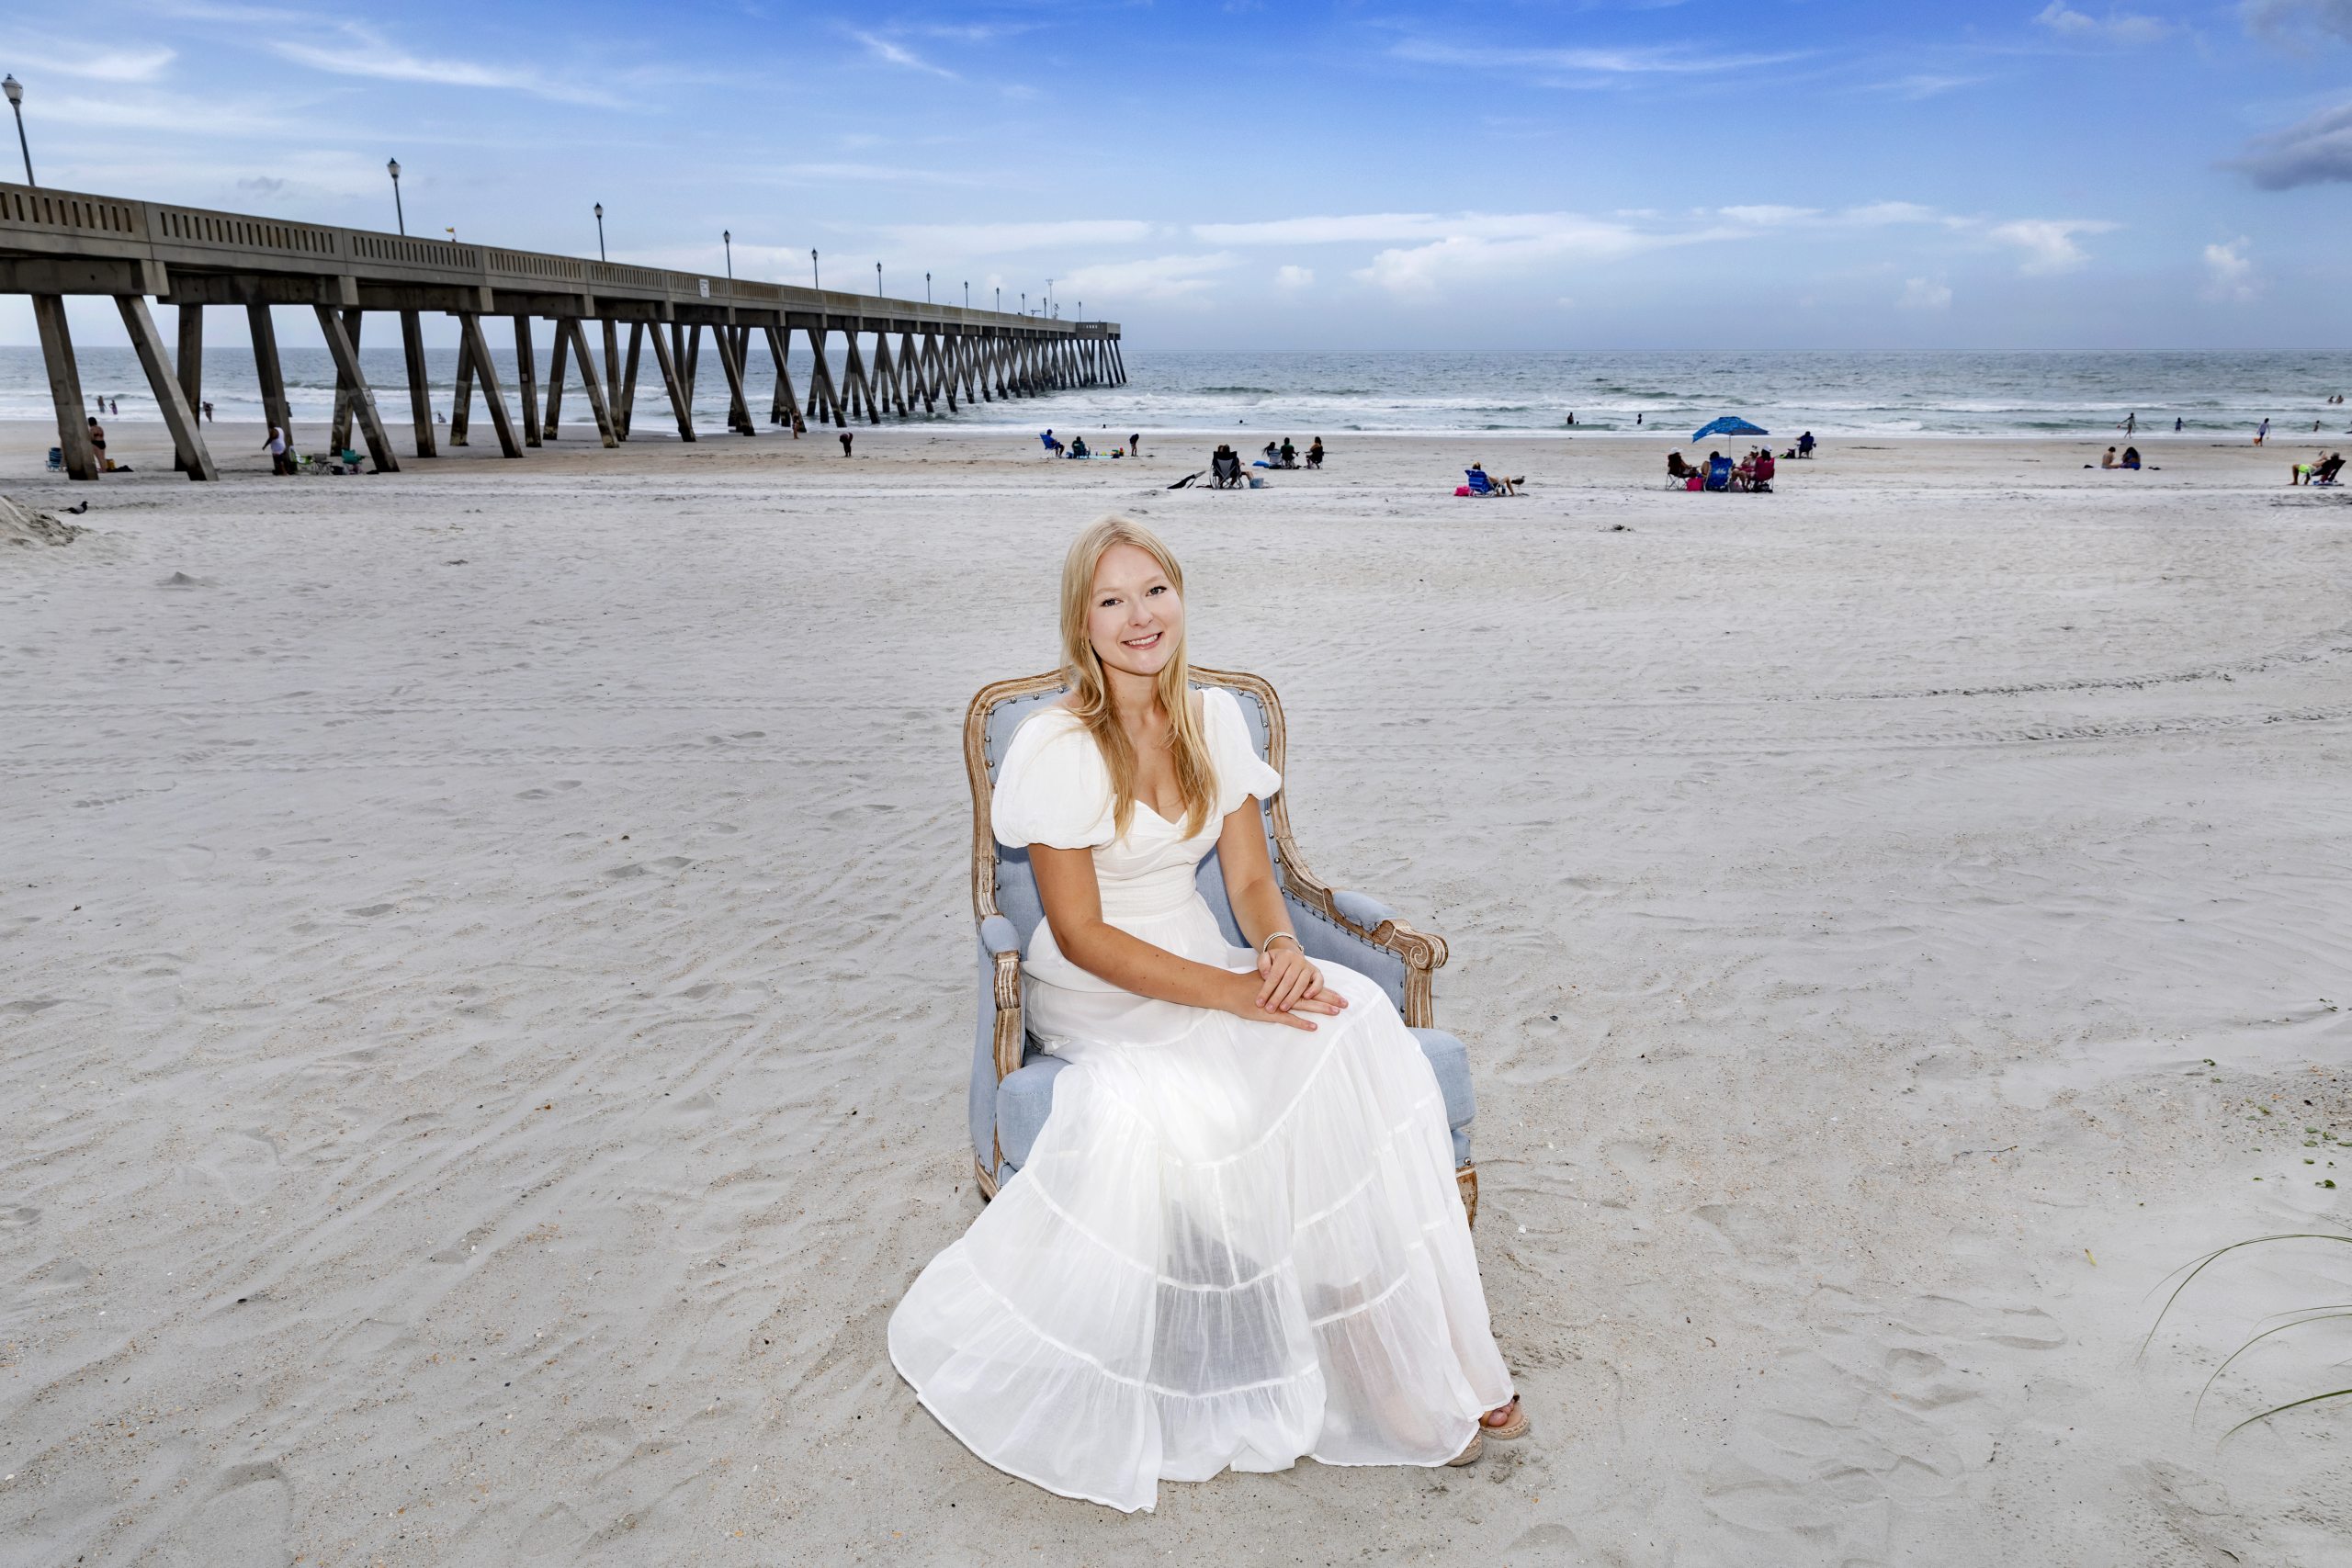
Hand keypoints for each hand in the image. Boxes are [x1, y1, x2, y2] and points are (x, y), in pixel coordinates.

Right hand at [1219, 968, 1344, 1031]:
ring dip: (1320, 1008)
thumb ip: (1281, 982)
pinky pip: (1289, 1019)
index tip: (1341, 996)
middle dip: (1330, 999)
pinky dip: (1302, 1023)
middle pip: (1312, 995)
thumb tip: (1293, 984)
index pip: (1309, 986)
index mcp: (1286, 982)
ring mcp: (1278, 1002)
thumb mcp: (1266, 978)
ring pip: (1304, 1005)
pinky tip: (1314, 1026)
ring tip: (1335, 1012)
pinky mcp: (1270, 1013)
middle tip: (1346, 1004)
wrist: (1230, 989)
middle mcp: (1285, 990)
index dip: (1326, 991)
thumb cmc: (1247, 984)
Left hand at [1257, 940, 1346, 1016]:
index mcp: (1284, 956)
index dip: (1267, 990)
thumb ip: (1263, 964)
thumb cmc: (1275, 961)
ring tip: (1283, 1008)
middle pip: (1288, 981)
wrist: (1290, 956)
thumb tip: (1266, 975)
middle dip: (1278, 997)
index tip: (1259, 1002)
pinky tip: (1306, 998)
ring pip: (1301, 984)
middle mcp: (1298, 960)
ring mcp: (1308, 966)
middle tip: (1270, 1009)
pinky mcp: (1316, 973)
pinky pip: (1319, 981)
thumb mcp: (1265, 958)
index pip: (1275, 975)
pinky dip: (1314, 989)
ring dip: (1292, 998)